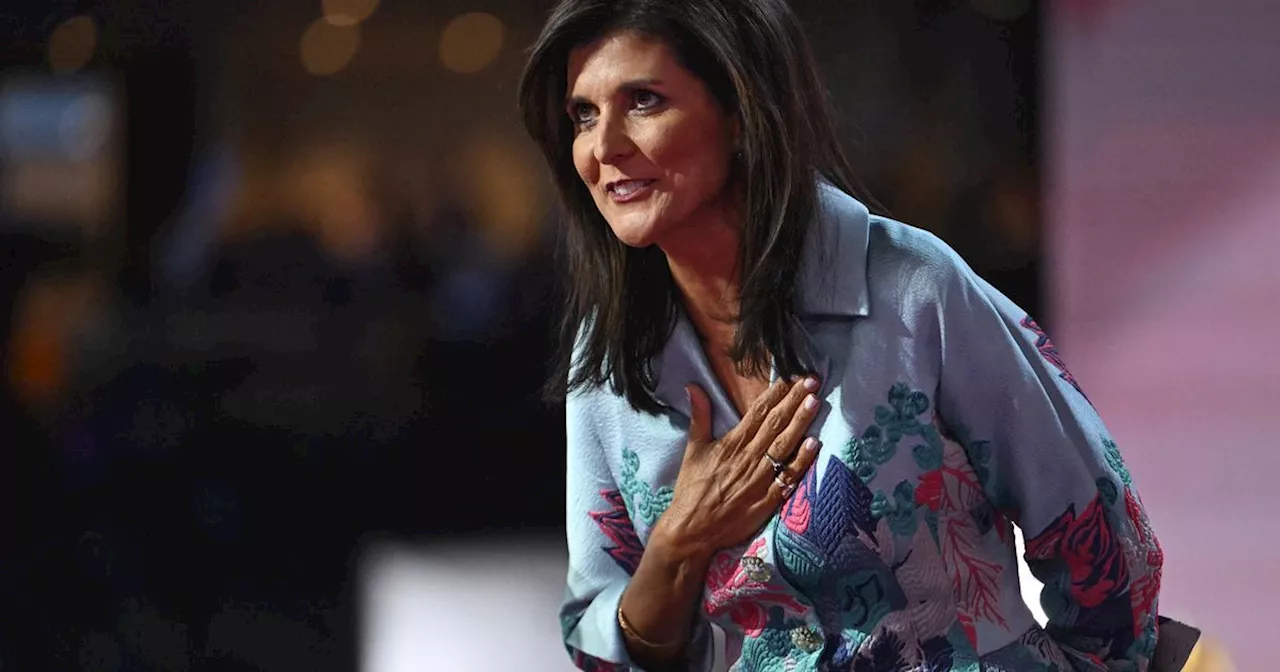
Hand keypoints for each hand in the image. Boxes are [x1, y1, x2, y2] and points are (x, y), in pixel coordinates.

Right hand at [650, 377, 822, 563]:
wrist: (692, 530)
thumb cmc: (692, 489)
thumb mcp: (693, 449)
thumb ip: (699, 416)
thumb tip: (694, 387)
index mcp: (731, 444)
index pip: (758, 413)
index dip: (775, 393)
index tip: (791, 377)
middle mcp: (748, 458)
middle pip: (775, 424)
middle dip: (794, 401)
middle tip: (811, 381)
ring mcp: (760, 479)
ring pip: (784, 446)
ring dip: (801, 423)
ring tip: (815, 402)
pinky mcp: (768, 500)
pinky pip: (788, 477)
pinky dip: (801, 461)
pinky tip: (814, 444)